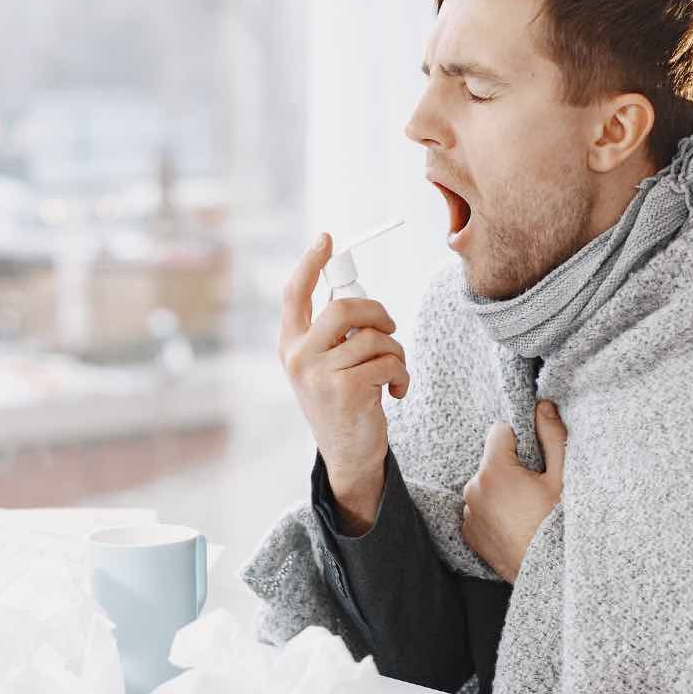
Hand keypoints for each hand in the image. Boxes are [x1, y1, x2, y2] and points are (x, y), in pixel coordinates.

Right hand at [279, 232, 410, 533]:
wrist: (348, 455)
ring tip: (393, 372)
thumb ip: (332, 334)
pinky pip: (388, 361)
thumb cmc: (342, 402)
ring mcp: (319, 375)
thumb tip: (357, 299)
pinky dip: (402, 374)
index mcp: (290, 345)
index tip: (327, 239)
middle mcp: (298, 357)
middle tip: (390, 326)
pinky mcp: (346, 391)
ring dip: (396, 352)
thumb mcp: (325, 365)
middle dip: (378, 313)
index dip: (310, 263)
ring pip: (375, 337)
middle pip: (345, 308)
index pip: (294, 294)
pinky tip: (396, 391)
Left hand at [462, 400, 566, 582]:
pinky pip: (479, 510)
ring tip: (525, 511)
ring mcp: (468, 514)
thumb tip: (543, 406)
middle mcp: (473, 489)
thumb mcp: (562, 478)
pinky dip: (493, 512)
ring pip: (485, 486)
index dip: (519, 440)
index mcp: (494, 471)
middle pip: (491, 461)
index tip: (534, 458)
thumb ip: (552, 437)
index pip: (499, 432)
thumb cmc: (558, 525)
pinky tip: (514, 524)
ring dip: (500, 491)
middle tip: (534, 490)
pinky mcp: (468, 534)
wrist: (548, 573)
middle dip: (510, 468)